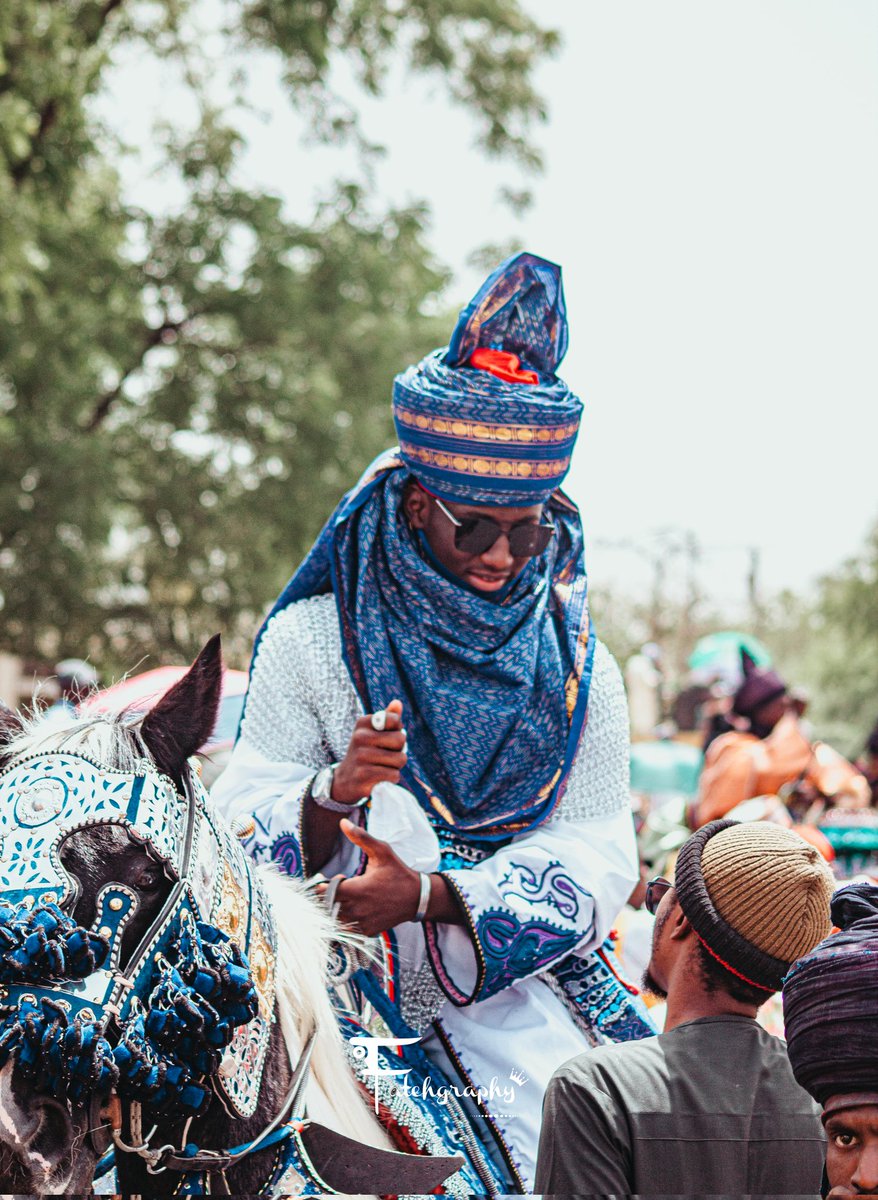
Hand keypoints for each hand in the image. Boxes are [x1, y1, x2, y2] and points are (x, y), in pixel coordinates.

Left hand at [315, 820, 420, 935]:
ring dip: (336, 910)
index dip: (324, 886)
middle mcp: (356, 909)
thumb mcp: (382, 851)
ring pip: (335, 920)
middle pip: (326, 907)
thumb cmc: (398, 872)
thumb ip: (361, 837)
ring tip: (349, 899)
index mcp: (356, 889)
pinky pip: (347, 929)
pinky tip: (357, 909)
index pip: (323, 893)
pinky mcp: (367, 932)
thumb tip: (343, 823)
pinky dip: (347, 921)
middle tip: (341, 889)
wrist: (417, 898)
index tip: (336, 879)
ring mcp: (361, 923)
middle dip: (329, 898)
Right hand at [331, 699, 406, 804]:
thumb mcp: (373, 733)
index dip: (397, 732)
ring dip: (396, 766)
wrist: (345, 780)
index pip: (395, 720)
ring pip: (399, 759)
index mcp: (363, 723)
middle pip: (400, 739)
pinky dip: (391, 778)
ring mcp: (360, 757)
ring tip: (381, 767)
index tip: (387, 738)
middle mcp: (359, 737)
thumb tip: (397, 703)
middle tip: (386, 755)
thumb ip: (388, 718)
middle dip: (399, 750)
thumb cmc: (366, 753)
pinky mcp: (364, 776)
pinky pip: (393, 775)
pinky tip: (379, 778)